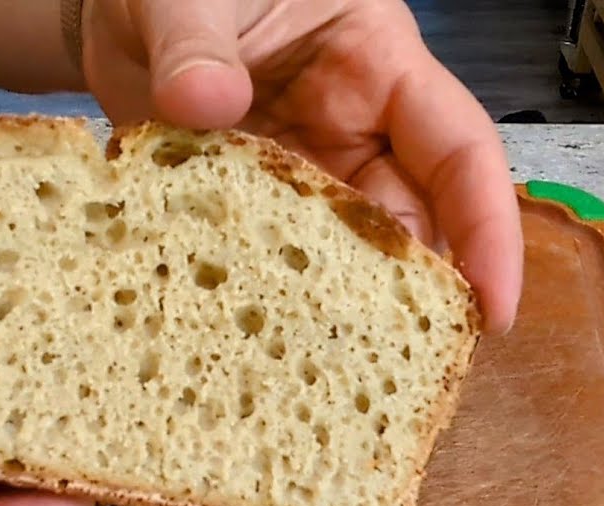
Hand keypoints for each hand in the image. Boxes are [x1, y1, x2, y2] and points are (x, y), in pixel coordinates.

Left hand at [84, 0, 523, 332]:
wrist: (109, 15)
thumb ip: (194, 40)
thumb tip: (205, 102)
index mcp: (374, 60)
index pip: (458, 147)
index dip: (488, 228)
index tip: (494, 309)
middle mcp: (351, 125)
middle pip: (409, 218)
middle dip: (409, 294)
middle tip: (391, 370)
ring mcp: (300, 171)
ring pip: (343, 253)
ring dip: (335, 308)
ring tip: (320, 372)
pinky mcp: (248, 206)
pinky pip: (271, 260)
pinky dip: (265, 297)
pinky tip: (249, 341)